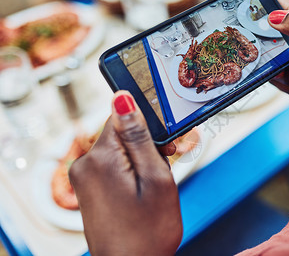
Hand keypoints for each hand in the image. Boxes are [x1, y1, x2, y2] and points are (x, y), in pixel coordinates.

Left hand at [69, 91, 181, 255]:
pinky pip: (112, 165)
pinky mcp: (88, 187)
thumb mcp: (155, 178)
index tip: (166, 148)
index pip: (123, 116)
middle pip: (122, 133)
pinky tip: (140, 191)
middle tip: (162, 173)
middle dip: (146, 147)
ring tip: (151, 188)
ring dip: (140, 161)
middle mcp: (84, 163)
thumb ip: (139, 136)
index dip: (150, 128)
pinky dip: (130, 172)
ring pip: (119, 149)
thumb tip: (122, 97)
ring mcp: (83, 177)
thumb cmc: (149, 231)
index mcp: (100, 158)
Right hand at [269, 0, 288, 117]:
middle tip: (285, 60)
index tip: (255, 26)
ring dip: (283, 71)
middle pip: (270, 33)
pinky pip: (280, 75)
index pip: (280, 3)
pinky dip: (288, 83)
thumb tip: (275, 17)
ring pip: (273, 57)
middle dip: (272, 50)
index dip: (263, 9)